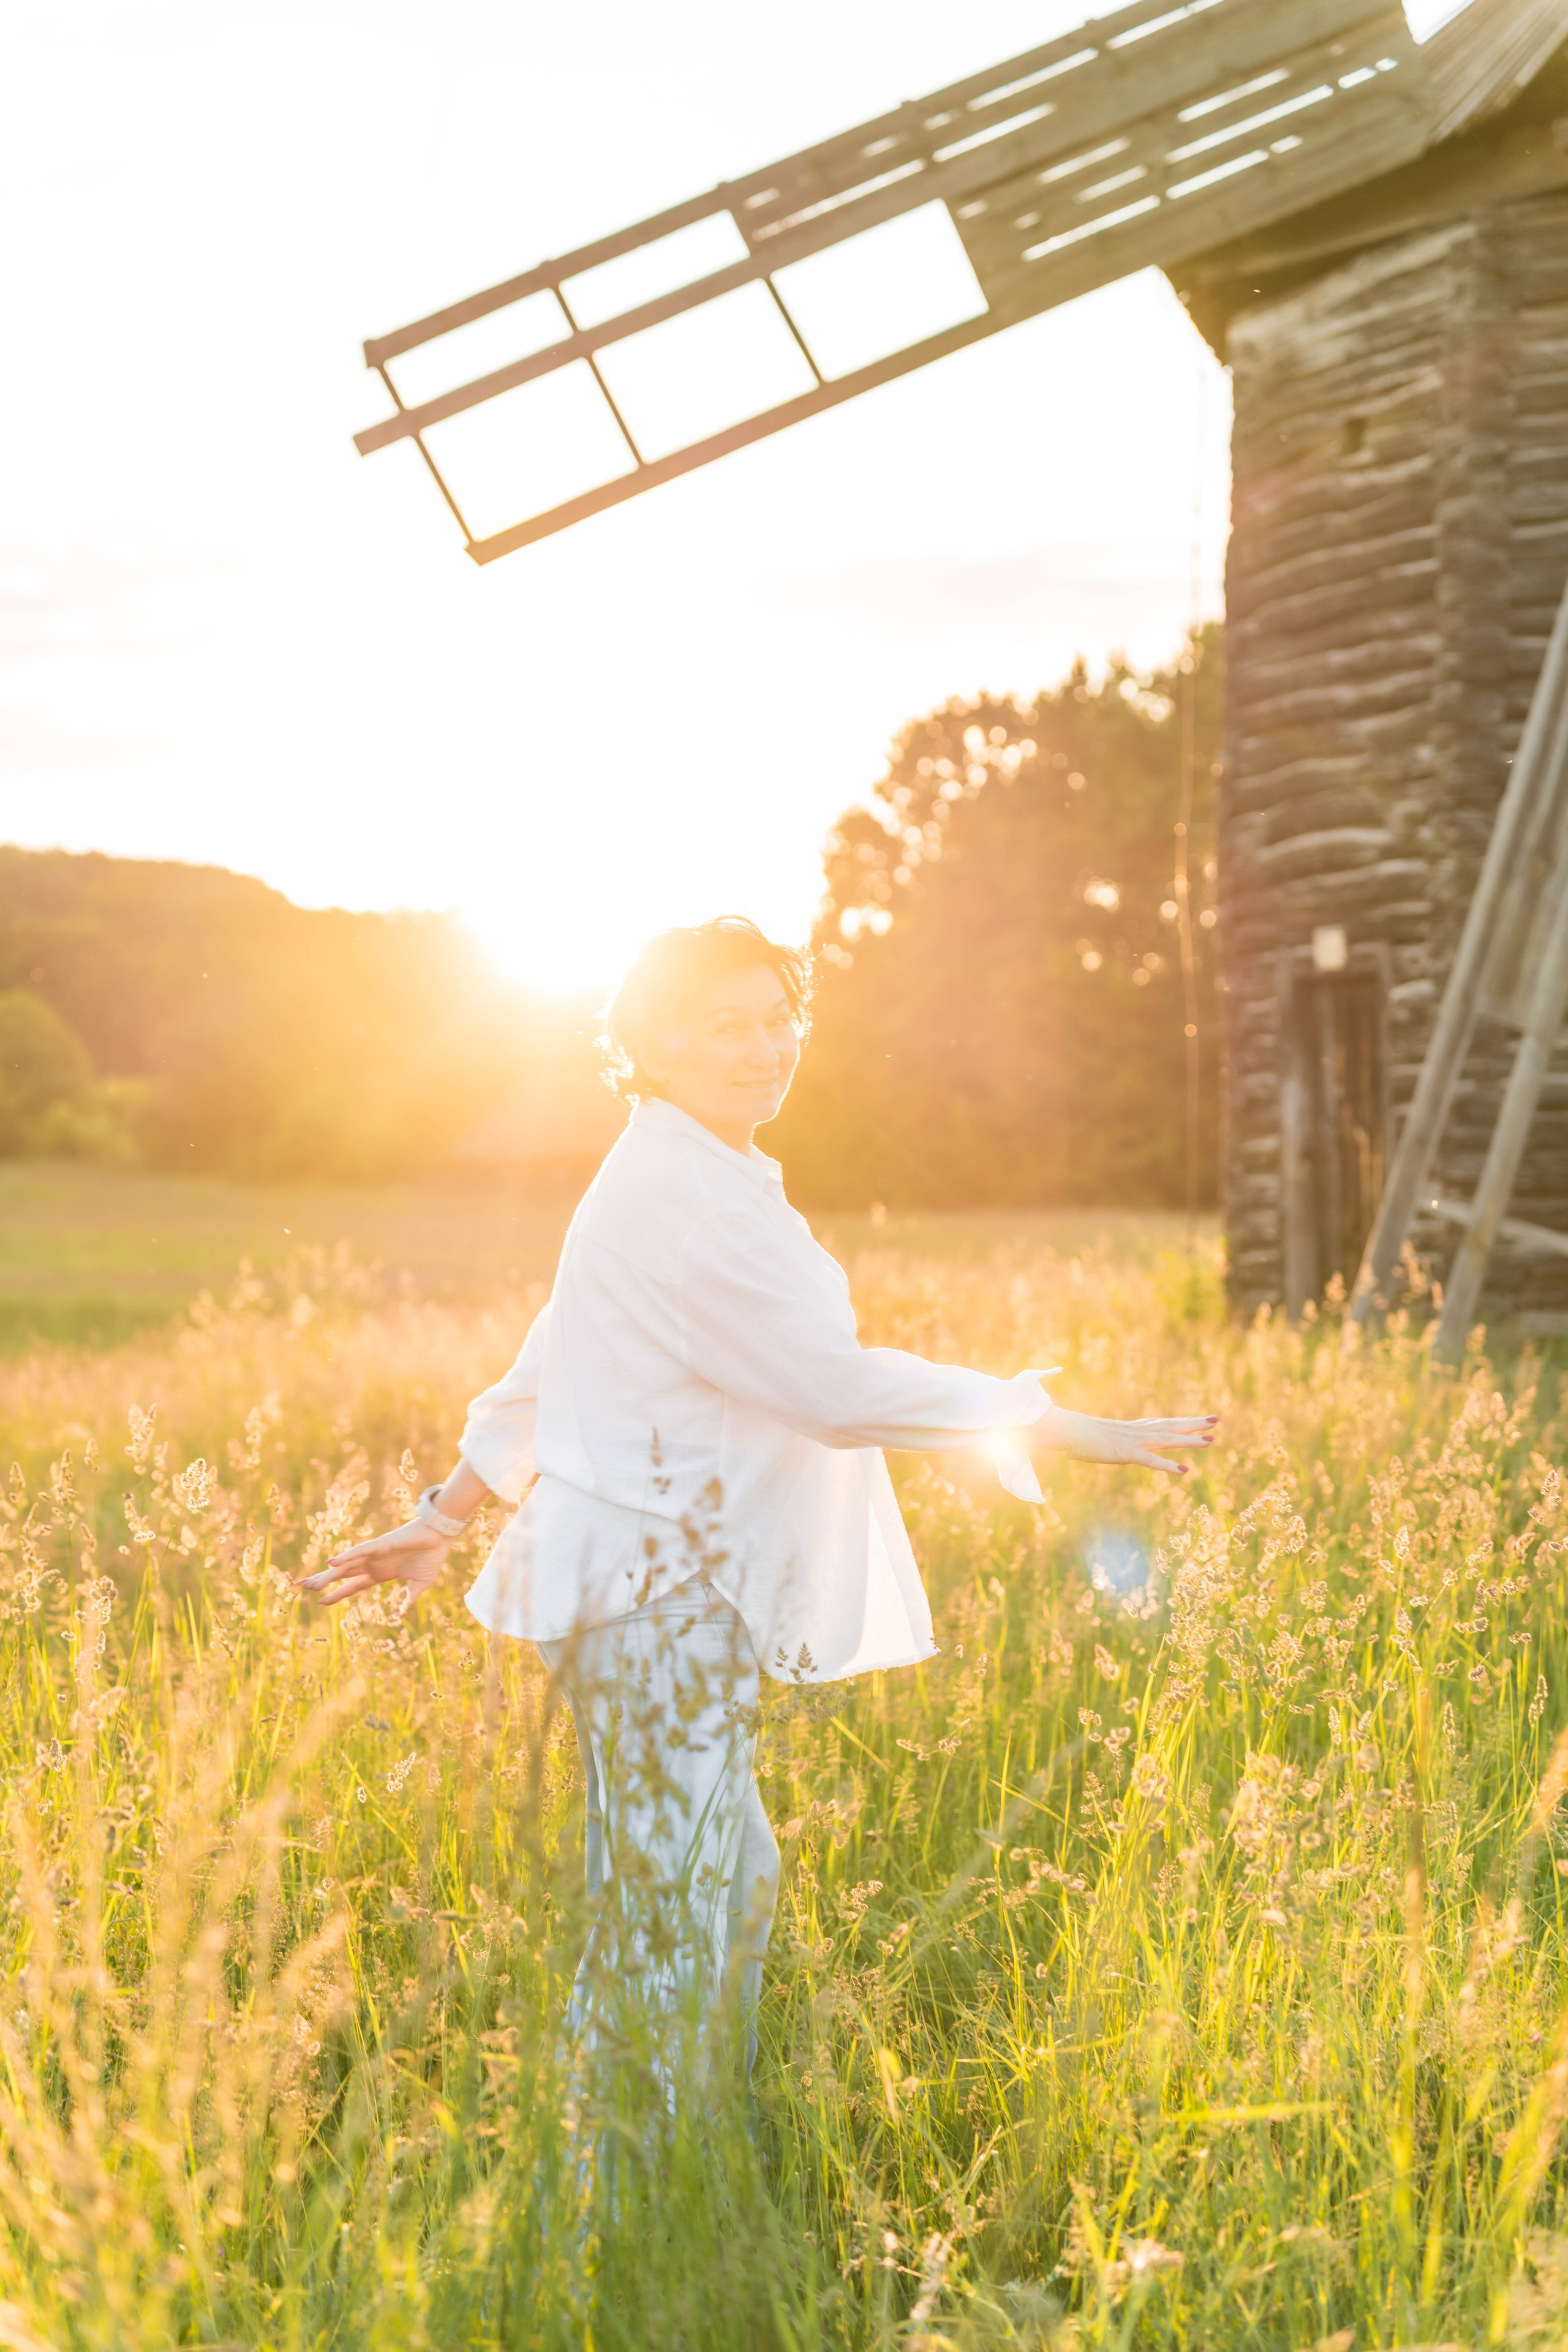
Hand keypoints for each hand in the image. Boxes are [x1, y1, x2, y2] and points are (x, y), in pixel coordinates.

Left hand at [294, 1518, 451, 1608]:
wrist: (442, 1537)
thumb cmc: (431, 1557)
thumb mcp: (419, 1586)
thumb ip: (407, 1601)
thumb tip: (398, 1616)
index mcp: (380, 1573)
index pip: (353, 1586)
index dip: (337, 1594)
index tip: (320, 1602)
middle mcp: (372, 1563)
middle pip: (341, 1574)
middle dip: (321, 1581)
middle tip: (299, 1586)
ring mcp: (374, 1554)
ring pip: (345, 1566)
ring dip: (327, 1575)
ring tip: (308, 1583)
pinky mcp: (380, 1545)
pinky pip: (359, 1551)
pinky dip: (345, 1556)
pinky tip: (331, 1562)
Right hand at [1038, 1405, 1217, 1477]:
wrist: (1058, 1428)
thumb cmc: (1066, 1430)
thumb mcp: (1084, 1436)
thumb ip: (1092, 1439)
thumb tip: (1085, 1442)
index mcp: (1127, 1429)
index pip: (1159, 1424)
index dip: (1179, 1423)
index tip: (1196, 1420)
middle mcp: (1133, 1432)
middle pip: (1170, 1426)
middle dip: (1194, 1424)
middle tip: (1216, 1420)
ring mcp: (1130, 1442)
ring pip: (1167, 1440)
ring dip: (1190, 1440)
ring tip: (1212, 1441)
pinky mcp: (1124, 1453)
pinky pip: (1151, 1461)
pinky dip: (1169, 1466)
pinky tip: (1185, 1471)